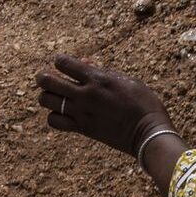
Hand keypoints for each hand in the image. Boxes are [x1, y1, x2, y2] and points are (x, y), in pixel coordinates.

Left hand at [37, 55, 171, 156]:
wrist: (150, 135)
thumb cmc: (145, 105)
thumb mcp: (130, 81)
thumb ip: (105, 72)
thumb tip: (85, 64)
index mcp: (98, 79)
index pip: (62, 62)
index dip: (62, 62)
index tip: (70, 68)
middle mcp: (85, 94)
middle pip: (46, 80)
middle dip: (45, 78)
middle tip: (54, 81)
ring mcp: (82, 112)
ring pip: (45, 100)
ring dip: (48, 97)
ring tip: (59, 98)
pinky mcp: (82, 128)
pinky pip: (54, 121)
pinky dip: (55, 117)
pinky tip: (64, 115)